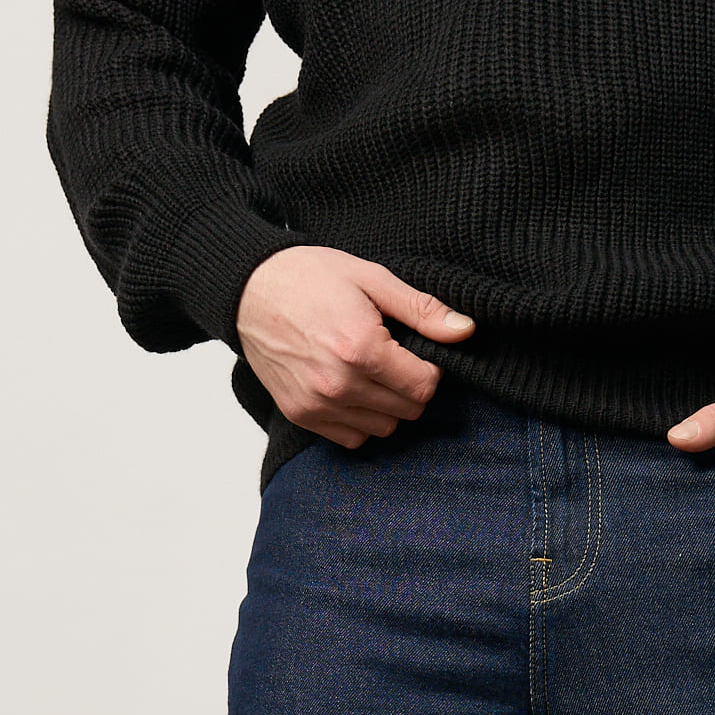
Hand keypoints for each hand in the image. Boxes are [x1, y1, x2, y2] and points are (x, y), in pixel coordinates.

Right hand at [237, 246, 475, 446]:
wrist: (248, 288)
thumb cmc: (310, 277)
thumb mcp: (371, 279)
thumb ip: (421, 310)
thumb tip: (465, 331)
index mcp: (362, 349)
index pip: (424, 388)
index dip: (430, 370)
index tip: (415, 351)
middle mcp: (340, 385)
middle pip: (408, 412)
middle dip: (410, 388)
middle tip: (394, 359)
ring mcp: (318, 405)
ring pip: (383, 428)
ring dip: (387, 406)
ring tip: (370, 372)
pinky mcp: (301, 415)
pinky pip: (352, 438)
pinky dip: (360, 419)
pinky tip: (351, 388)